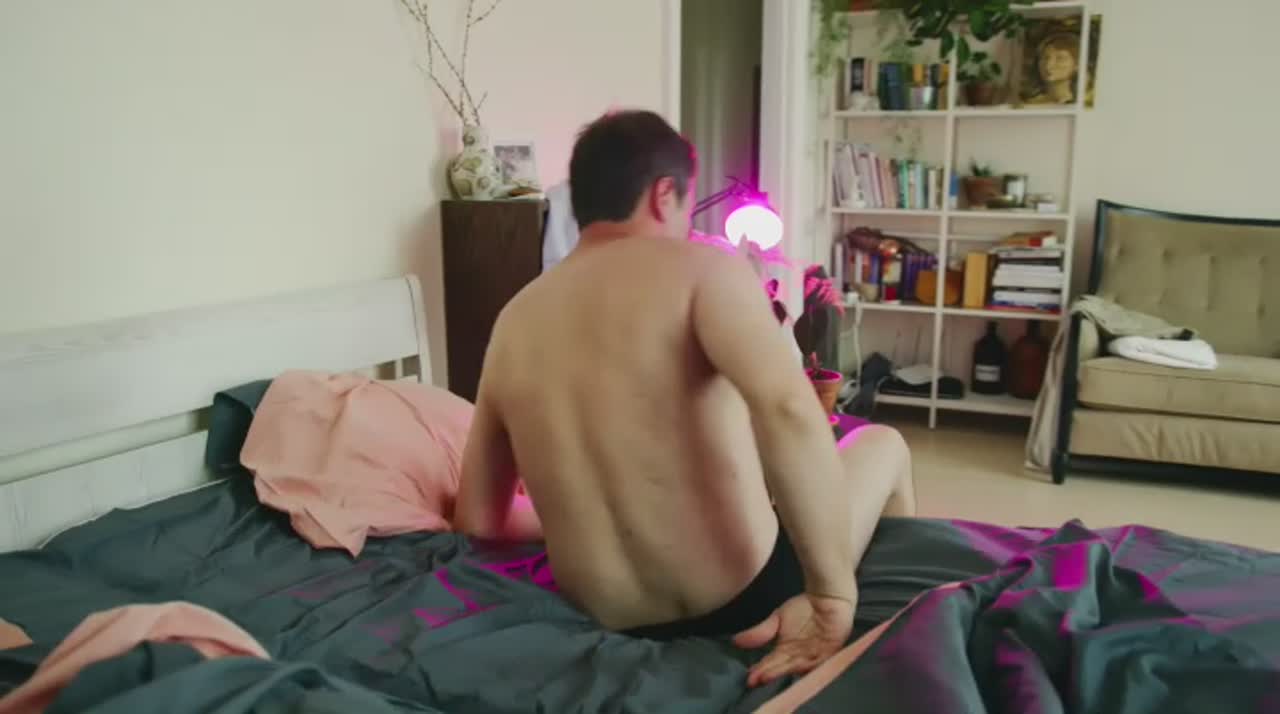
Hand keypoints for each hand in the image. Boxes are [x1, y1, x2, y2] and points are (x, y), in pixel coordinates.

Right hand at [733, 592, 855, 687]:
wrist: (827, 596)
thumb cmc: (804, 607)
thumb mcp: (777, 619)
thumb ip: (760, 632)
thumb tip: (735, 641)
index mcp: (786, 651)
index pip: (771, 663)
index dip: (760, 670)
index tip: (749, 678)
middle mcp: (799, 657)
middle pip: (782, 668)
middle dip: (770, 674)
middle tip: (756, 681)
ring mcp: (814, 656)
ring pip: (797, 667)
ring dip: (784, 672)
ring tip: (770, 676)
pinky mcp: (829, 652)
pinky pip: (818, 662)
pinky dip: (807, 666)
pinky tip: (796, 669)